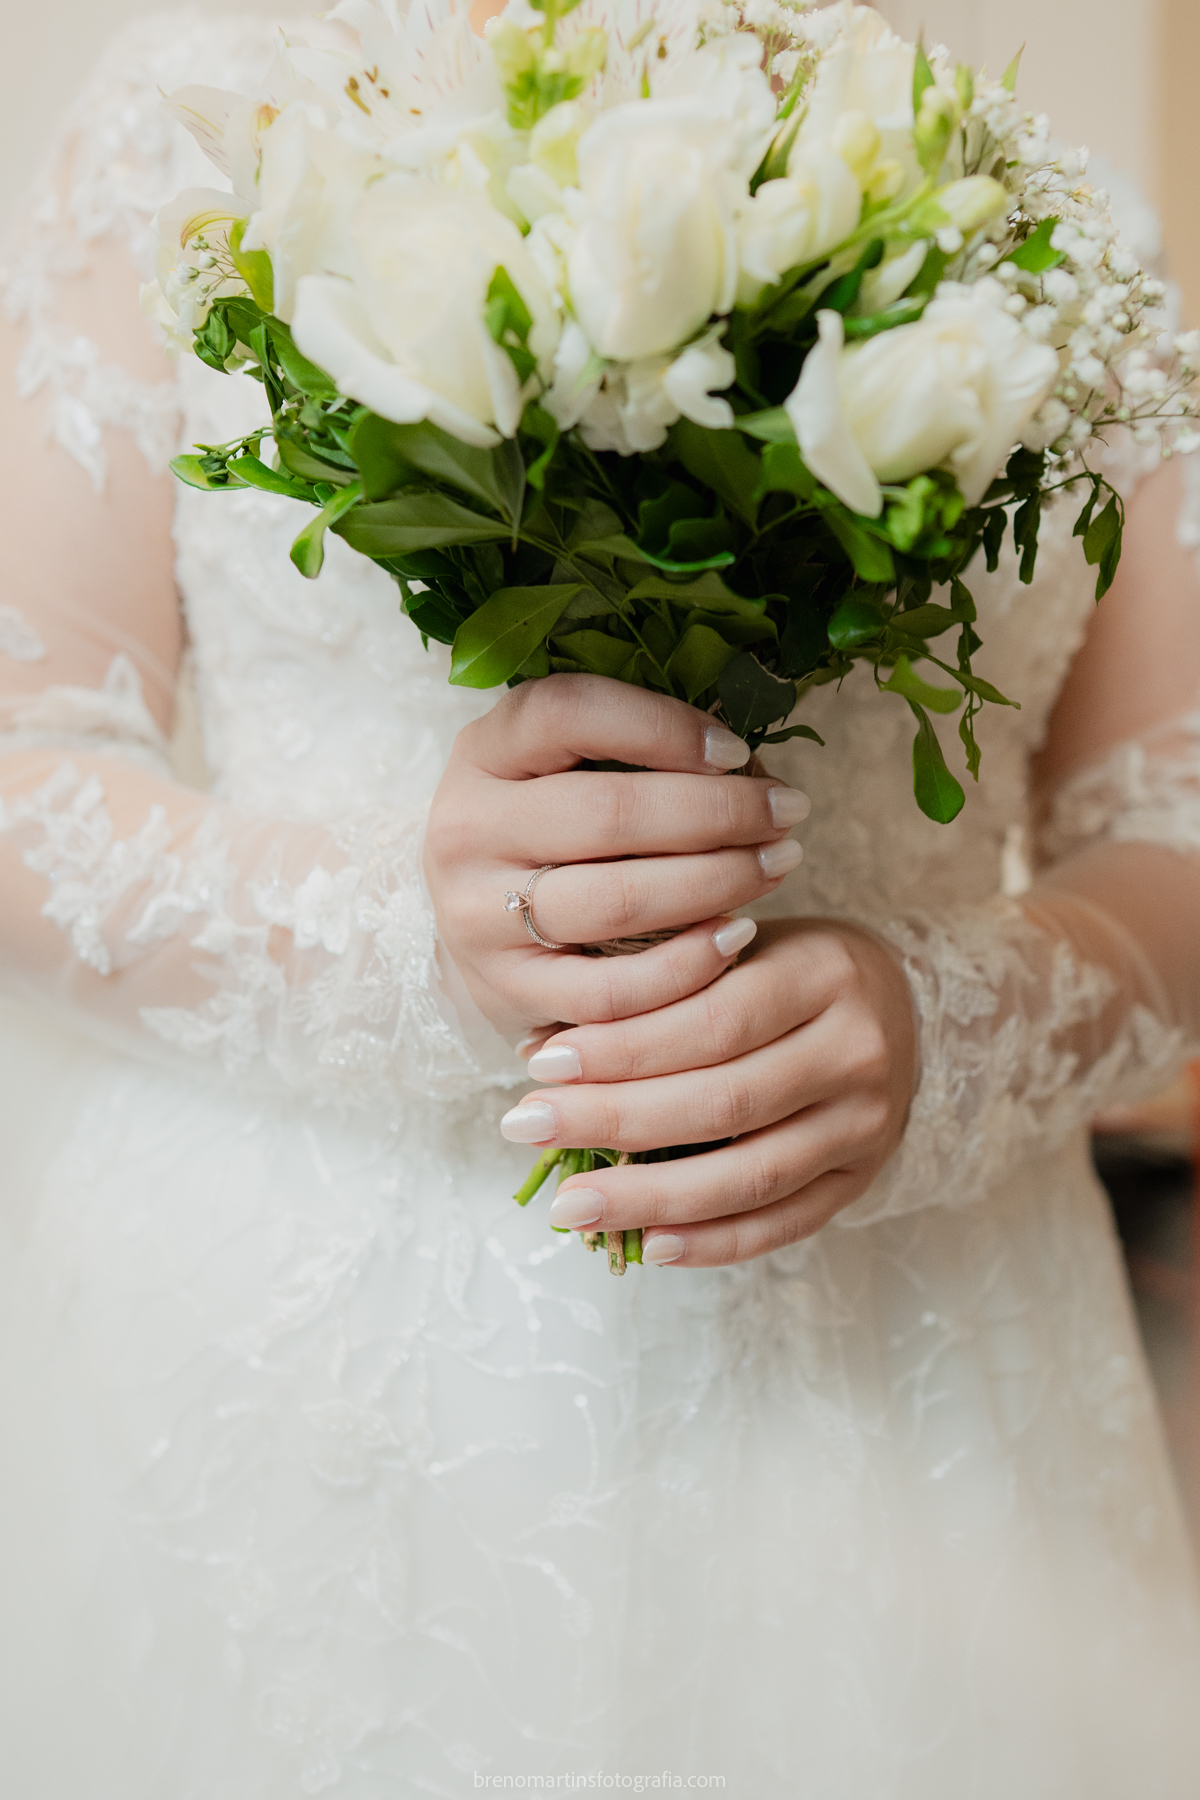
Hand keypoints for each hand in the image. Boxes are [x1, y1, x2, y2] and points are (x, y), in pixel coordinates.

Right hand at [423, 676, 809, 1033]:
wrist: (474, 922)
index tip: (738, 751)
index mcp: (482, 751)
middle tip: (787, 812)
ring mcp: (476, 915)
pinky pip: (612, 991)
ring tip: (776, 865)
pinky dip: (686, 966)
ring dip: (717, 882)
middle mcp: (464, 829)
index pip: (568, 712)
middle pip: (607, 813)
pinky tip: (737, 936)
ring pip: (617, 901)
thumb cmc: (548, 828)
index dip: (663, 726)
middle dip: (719, 812)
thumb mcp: (561, 765)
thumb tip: (746, 761)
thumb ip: (632, 747)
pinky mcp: (506, 990)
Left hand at [499, 919, 916, 1264]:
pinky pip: (785, 1223)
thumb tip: (540, 1051)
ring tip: (570, 1207)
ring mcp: (867, 1122)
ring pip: (751, 1174)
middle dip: (614, 1121)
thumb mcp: (730, 947)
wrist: (899, 999)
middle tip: (527, 1130)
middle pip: (724, 1101)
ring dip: (651, 1197)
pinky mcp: (865, 1177)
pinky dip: (715, 1241)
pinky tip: (651, 1246)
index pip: (712, 1021)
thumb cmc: (781, 966)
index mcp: (823, 971)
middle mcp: (857, 1049)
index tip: (540, 1064)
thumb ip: (654, 986)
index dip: (622, 1049)